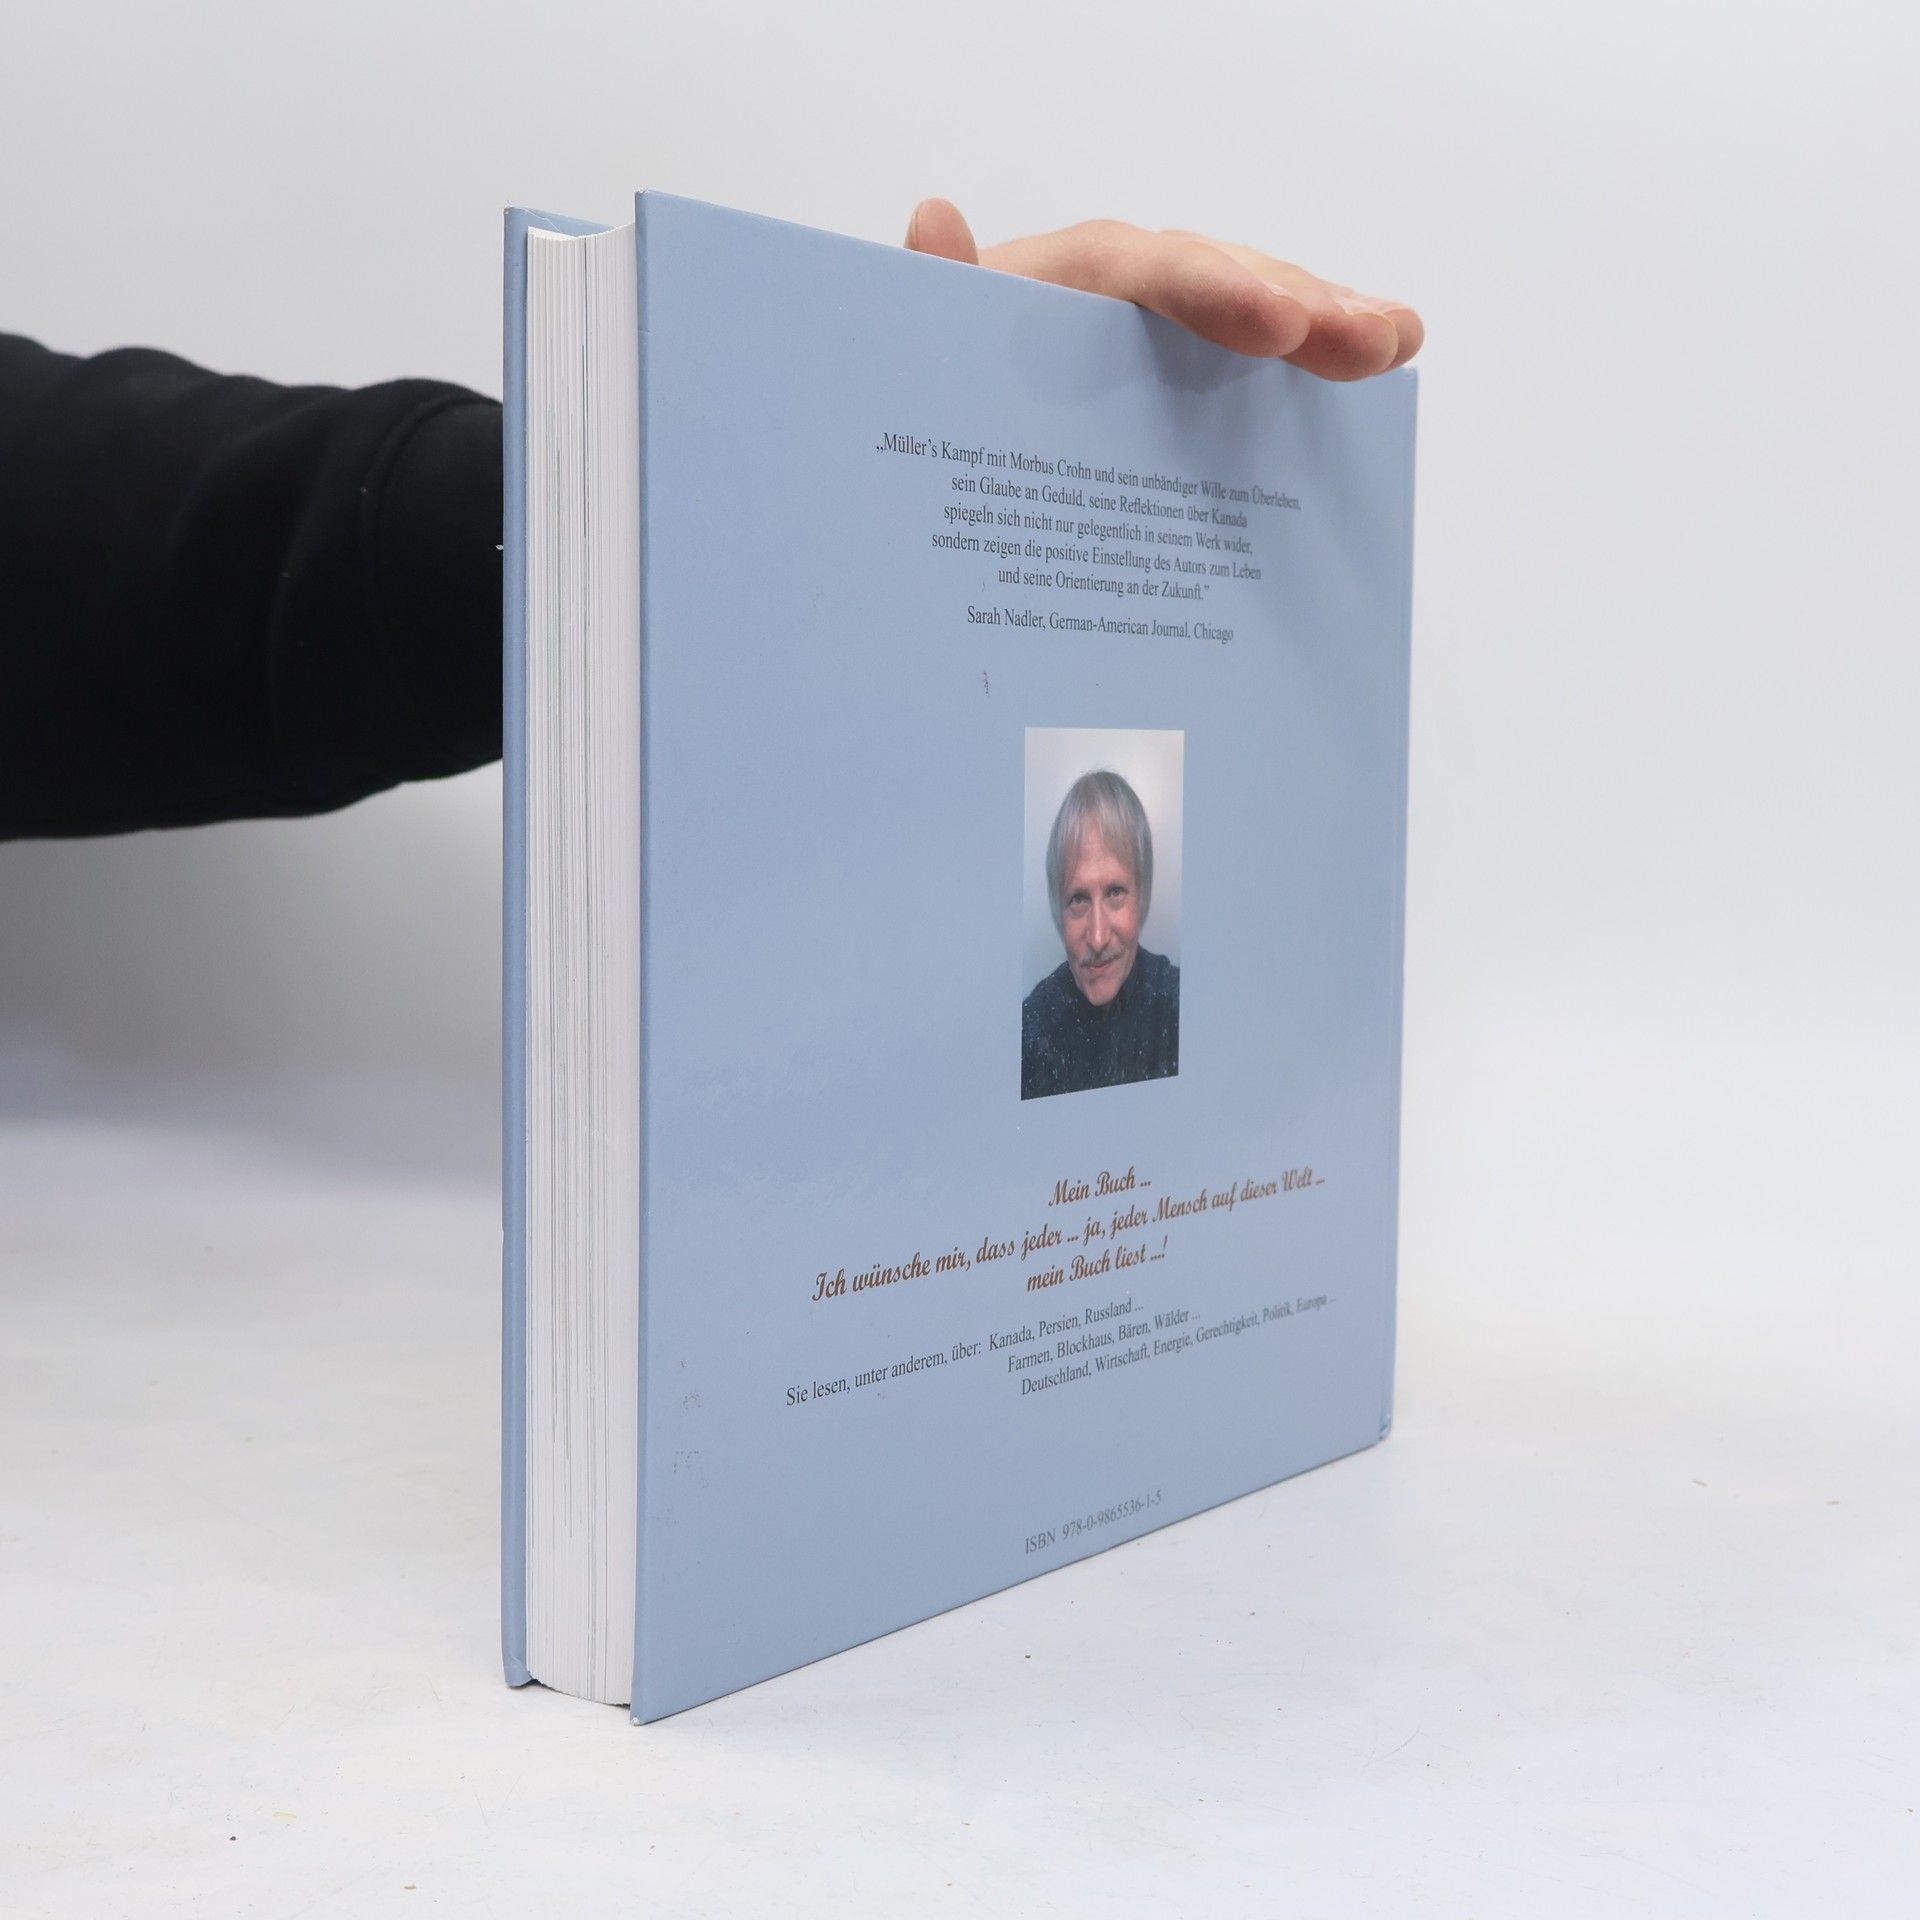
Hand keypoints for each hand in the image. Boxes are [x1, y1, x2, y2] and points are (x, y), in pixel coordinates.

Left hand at [905, 199, 1420, 382]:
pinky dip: (1317, 349)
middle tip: (1366, 344)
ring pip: (1247, 305)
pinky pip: (1253, 351)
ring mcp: (1152, 327)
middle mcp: (1109, 291)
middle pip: (1214, 277)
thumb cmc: (929, 397)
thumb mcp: (918, 361)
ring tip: (1391, 344)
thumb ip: (932, 306)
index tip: (1274, 327)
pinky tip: (1384, 354)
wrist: (932, 446)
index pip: (1137, 269)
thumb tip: (934, 222)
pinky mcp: (1179, 371)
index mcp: (1049, 285)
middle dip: (1295, 305)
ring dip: (1326, 320)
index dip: (1211, 291)